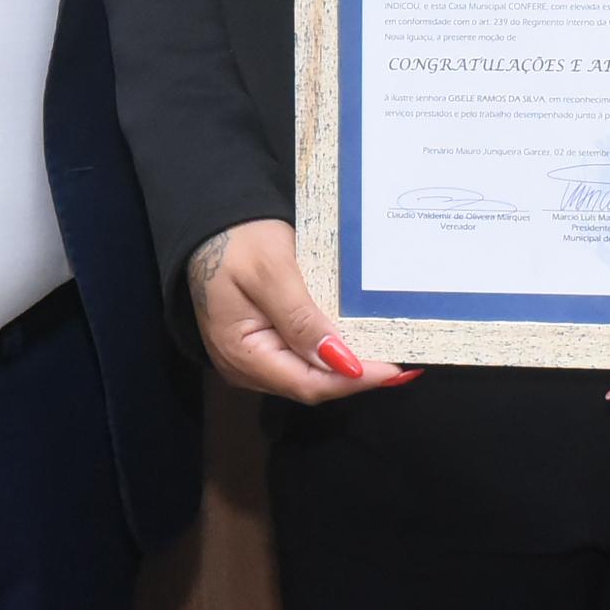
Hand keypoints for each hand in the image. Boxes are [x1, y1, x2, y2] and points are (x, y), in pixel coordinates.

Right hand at [188, 219, 413, 403]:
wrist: (207, 225)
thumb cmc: (235, 241)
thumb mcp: (272, 271)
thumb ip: (302, 318)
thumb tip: (340, 361)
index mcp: (242, 355)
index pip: (309, 384)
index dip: (354, 379)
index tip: (394, 367)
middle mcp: (245, 369)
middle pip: (312, 385)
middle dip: (356, 375)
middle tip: (402, 360)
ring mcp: (253, 360)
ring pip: (310, 375)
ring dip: (347, 366)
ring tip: (387, 352)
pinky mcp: (262, 346)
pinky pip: (302, 359)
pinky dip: (331, 353)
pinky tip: (357, 341)